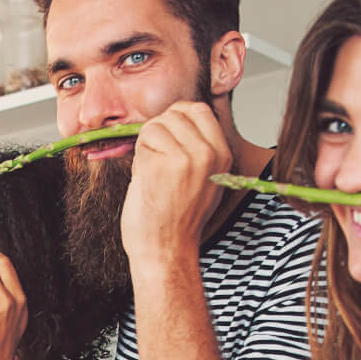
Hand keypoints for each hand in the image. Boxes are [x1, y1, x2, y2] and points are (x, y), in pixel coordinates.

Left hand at [120, 101, 229, 266]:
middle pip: (175, 113)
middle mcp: (207, 154)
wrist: (166, 249)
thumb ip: (199, 148)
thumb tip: (179, 116)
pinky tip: (145, 180)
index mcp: (222, 154)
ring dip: (146, 146)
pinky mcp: (159, 165)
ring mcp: (184, 159)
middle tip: (157, 160)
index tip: (169, 137)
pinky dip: (138, 159)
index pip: (198, 110)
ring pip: (155, 125)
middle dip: (159, 131)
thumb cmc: (179, 217)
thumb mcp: (205, 178)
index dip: (177, 117)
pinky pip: (141, 143)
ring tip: (153, 173)